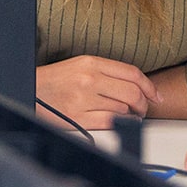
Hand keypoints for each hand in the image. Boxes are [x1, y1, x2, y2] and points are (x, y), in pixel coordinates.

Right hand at [36, 56, 160, 129]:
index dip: (149, 86)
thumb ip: (107, 72)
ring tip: (130, 116)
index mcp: (91, 62)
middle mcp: (89, 79)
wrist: (31, 90)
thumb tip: (136, 85)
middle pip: (132, 92)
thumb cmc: (56, 80)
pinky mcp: (79, 118)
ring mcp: (84, 99)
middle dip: (144, 104)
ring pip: (124, 109)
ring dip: (133, 115)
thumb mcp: (80, 65)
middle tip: (143, 108)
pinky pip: (111, 122)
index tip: (155, 95)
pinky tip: (122, 123)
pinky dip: (123, 124)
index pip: (132, 73)